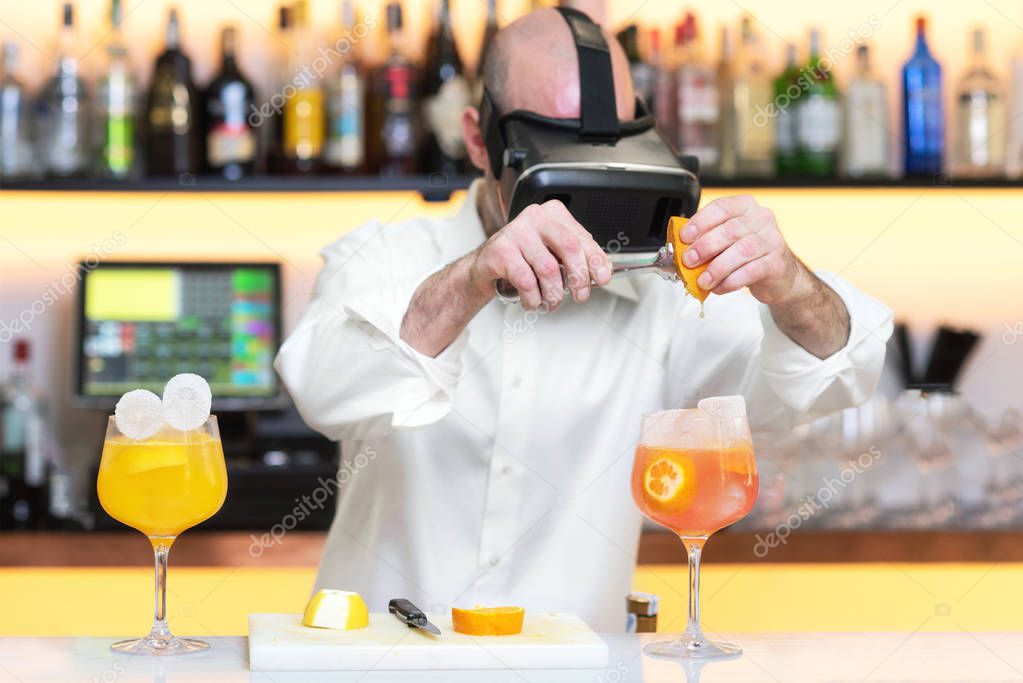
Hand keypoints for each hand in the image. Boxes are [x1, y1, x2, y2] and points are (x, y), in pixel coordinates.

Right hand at [467, 200, 612, 309]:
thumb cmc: (523, 259)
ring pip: (548, 269)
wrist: (486, 265)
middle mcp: (536, 217)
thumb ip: (578, 259)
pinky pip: (526, 281)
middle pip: (569, 247)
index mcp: (553, 214)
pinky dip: (533, 298)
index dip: (595, 260)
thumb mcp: (554, 254)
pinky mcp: (501, 249)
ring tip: (550, 303)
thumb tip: (603, 271)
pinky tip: (532, 301)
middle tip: (579, 295)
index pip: (582, 237)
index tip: (602, 279)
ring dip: (553, 294)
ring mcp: (517, 231)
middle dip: (578, 278)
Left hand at [680, 195, 806, 304]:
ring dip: (717, 268)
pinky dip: (730, 281)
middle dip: (705, 246)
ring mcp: (772, 240)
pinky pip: (750, 271)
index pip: (722, 207)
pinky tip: (719, 287)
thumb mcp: (727, 241)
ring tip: (703, 280)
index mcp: (745, 207)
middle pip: (730, 230)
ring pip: (742, 251)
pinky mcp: (776, 263)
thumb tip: (681, 249)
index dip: (701, 221)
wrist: (780, 275)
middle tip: (689, 261)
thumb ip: (706, 239)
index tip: (685, 237)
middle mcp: (761, 219)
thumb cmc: (747, 254)